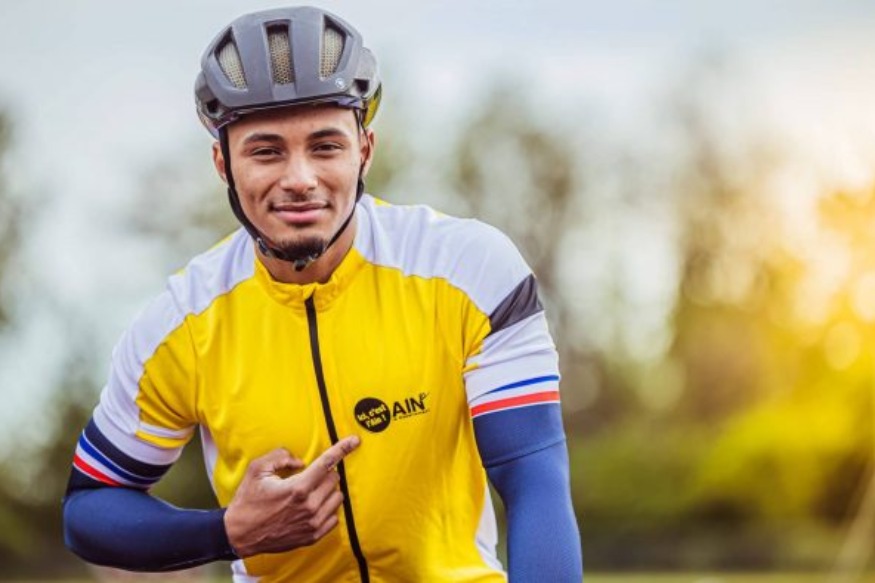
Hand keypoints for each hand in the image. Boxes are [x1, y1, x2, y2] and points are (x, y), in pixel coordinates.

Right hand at [223, 436, 359, 556]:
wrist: (239, 534)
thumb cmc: (248, 500)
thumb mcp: (257, 470)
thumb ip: (280, 456)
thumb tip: (300, 461)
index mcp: (297, 488)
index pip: (327, 463)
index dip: (342, 448)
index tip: (355, 440)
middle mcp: (309, 506)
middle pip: (334, 480)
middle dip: (324, 473)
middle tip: (308, 476)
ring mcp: (313, 523)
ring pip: (337, 498)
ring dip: (327, 491)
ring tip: (309, 492)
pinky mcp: (313, 536)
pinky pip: (334, 517)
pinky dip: (327, 509)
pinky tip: (312, 507)